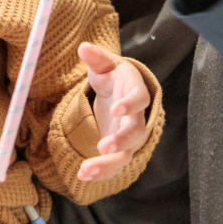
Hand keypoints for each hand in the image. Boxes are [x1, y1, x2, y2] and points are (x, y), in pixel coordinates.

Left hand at [76, 42, 149, 181]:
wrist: (119, 92)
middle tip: (103, 147)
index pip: (140, 99)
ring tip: (85, 171)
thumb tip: (84, 48)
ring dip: (107, 165)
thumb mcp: (105, 65)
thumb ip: (96, 58)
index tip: (115, 109)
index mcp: (135, 92)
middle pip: (135, 133)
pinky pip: (113, 164)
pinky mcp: (118, 149)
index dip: (130, 104)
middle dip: (121, 141)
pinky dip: (100, 172)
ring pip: (125, 155)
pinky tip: (82, 176)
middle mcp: (136, 118)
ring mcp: (127, 136)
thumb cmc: (113, 76)